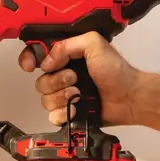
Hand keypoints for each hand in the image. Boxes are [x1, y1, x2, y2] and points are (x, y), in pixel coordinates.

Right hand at [20, 32, 144, 125]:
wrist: (129, 98)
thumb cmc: (117, 72)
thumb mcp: (94, 44)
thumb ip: (68, 44)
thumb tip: (47, 61)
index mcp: (67, 56)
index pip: (38, 55)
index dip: (29, 60)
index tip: (31, 66)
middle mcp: (64, 74)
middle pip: (40, 80)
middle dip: (56, 81)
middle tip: (74, 78)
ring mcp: (66, 95)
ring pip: (45, 99)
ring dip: (61, 97)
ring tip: (78, 94)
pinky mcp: (70, 112)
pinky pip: (52, 116)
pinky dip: (62, 113)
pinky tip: (76, 109)